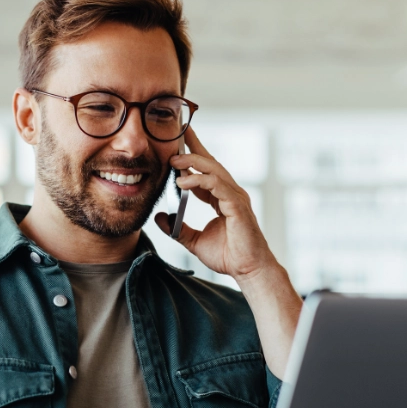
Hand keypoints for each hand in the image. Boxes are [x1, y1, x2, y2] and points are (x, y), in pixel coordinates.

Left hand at [154, 127, 277, 281]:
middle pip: (210, 163)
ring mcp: (235, 197)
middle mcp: (230, 193)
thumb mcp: (193, 241)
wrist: (247, 270)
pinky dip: (199, 180)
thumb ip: (177, 229)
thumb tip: (159, 218)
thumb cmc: (229, 256)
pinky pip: (217, 185)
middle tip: (176, 137)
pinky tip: (182, 181)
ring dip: (192, 162)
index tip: (177, 142)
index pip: (205, 171)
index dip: (192, 156)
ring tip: (173, 161)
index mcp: (221, 198)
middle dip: (194, 147)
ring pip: (213, 170)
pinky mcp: (237, 205)